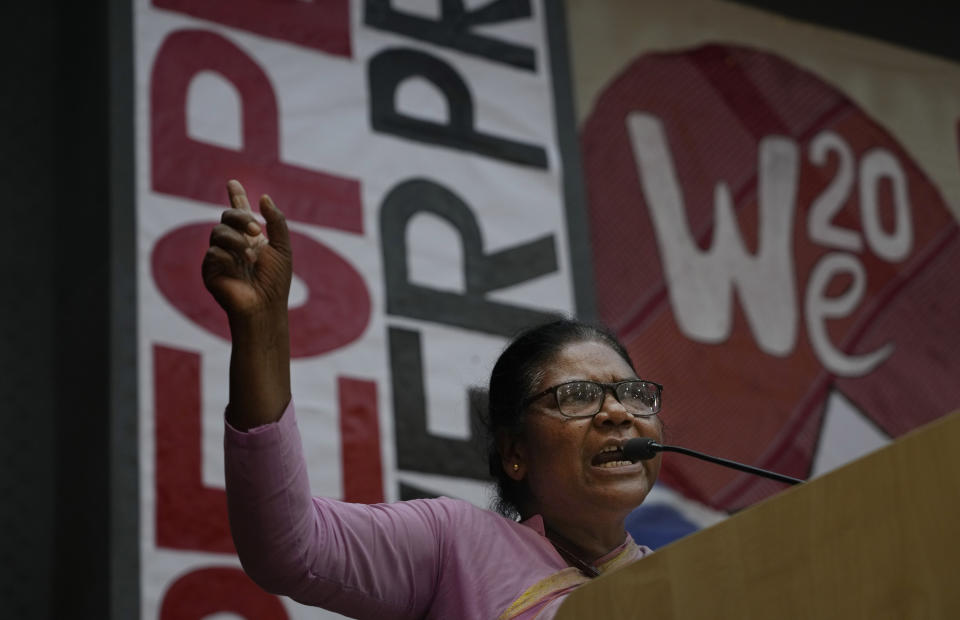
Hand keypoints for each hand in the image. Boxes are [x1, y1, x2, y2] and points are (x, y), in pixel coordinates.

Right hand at [202, 180, 291, 318]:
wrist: (265, 306)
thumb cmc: (276, 281)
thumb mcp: (282, 248)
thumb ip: (276, 222)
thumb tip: (264, 197)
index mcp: (250, 238)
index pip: (240, 213)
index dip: (236, 197)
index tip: (233, 182)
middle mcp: (233, 244)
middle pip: (227, 217)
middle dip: (241, 218)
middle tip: (257, 230)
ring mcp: (219, 256)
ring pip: (218, 232)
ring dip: (237, 240)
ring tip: (252, 257)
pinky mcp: (209, 270)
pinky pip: (213, 252)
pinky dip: (229, 257)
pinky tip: (239, 267)